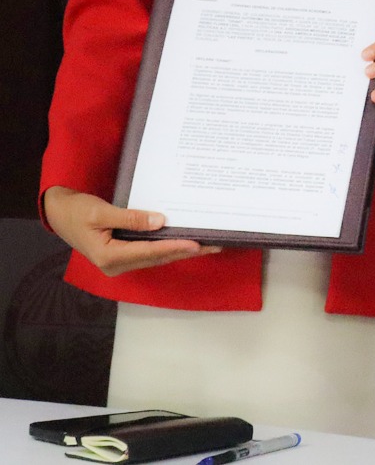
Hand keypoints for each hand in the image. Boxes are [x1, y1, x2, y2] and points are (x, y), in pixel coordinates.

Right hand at [42, 186, 220, 276]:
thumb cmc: (76, 211)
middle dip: (186, 252)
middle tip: (214, 245)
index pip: (149, 252)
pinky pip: (150, 253)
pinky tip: (185, 242)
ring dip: (181, 251)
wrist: (58, 214)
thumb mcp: (100, 212)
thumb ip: (130, 218)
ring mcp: (120, 262)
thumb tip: (160, 221)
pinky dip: (169, 248)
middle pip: (158, 258)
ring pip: (157, 257)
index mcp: (108, 257)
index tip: (196, 243)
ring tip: (207, 245)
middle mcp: (116, 264)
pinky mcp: (123, 255)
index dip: (174, 247)